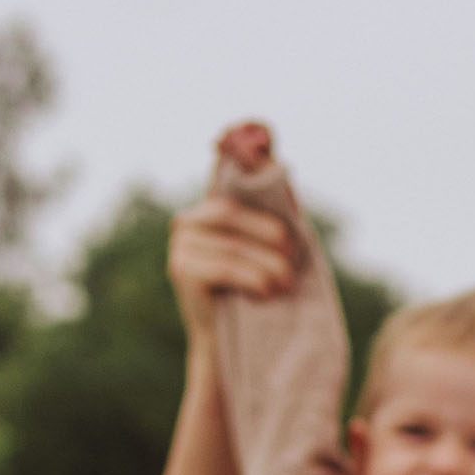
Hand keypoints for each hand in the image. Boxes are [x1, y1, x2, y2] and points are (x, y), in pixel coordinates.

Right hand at [167, 134, 297, 317]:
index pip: (225, 164)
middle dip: (269, 232)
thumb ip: (279, 210)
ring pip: (231, 242)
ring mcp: (182, 243)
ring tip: (286, 283)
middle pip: (232, 210)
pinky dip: (252, 278)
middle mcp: (192, 218)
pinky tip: (268, 292)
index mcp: (216, 206)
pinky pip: (223, 265)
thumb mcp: (276, 249)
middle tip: (294, 255)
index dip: (238, 142)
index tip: (261, 128)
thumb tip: (285, 166)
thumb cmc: (263, 294)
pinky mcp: (180, 270)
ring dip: (267, 263)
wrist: (236, 347)